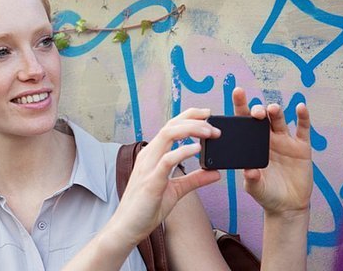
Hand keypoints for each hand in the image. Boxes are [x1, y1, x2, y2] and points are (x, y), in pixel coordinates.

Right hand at [110, 108, 220, 245]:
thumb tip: (215, 173)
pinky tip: (197, 150)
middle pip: (170, 125)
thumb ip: (195, 180)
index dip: (189, 116)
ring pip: (168, 135)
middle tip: (214, 123)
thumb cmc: (146, 208)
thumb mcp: (176, 191)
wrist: (127, 227)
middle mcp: (149, 155)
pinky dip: (183, 152)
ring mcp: (148, 166)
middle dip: (193, 119)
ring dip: (190, 130)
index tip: (207, 114)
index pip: (171, 127)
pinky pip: (167, 160)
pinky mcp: (151, 181)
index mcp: (153, 155)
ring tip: (209, 133)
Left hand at [233, 87, 312, 214]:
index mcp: (251, 144)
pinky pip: (303, 129)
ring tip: (273, 109)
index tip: (237, 92)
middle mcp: (267, 139)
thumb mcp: (255, 188)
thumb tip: (250, 171)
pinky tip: (301, 107)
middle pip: (261, 118)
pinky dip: (303, 117)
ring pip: (279, 121)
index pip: (243, 122)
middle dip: (258, 111)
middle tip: (256, 112)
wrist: (287, 205)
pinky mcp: (301, 148)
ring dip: (276, 112)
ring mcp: (284, 141)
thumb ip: (251, 180)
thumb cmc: (266, 194)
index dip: (240, 106)